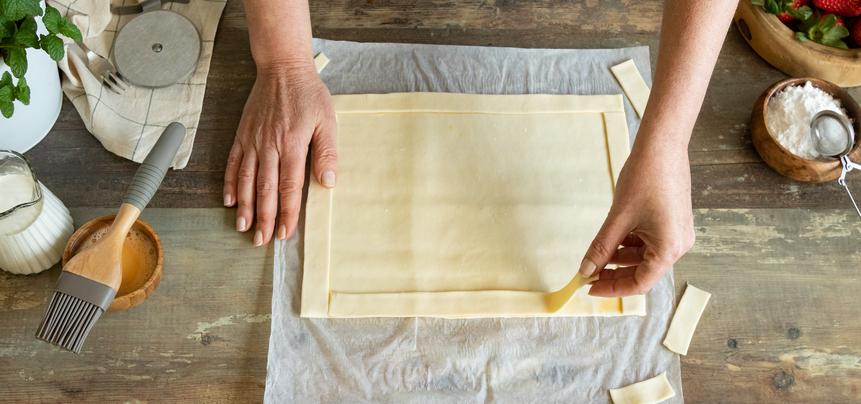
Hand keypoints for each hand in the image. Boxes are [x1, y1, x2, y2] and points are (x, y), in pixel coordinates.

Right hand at [223, 62, 336, 245]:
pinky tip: (230, 201)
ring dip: (245, 207)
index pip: (290, 187)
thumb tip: (328, 182)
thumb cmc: (309, 94)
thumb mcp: (327, 121)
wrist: (282, 68)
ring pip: (246, 180)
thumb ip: (326, 153)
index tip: (286, 233)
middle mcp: (269, 146)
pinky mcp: (242, 134)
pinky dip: (230, 184)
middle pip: (266, 189)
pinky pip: (233, 163)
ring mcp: (253, 141)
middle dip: (264, 218)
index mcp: (292, 144)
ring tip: (244, 228)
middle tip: (262, 240)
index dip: (287, 212)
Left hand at [579, 139, 694, 296]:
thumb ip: (602, 247)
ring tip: (597, 255)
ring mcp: (678, 233)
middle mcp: (679, 244)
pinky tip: (613, 239)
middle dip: (615, 274)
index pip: (640, 283)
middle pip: (644, 271)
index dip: (613, 288)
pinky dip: (630, 244)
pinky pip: (650, 241)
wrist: (662, 145)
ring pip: (645, 256)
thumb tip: (586, 269)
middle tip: (589, 273)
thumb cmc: (645, 178)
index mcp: (669, 248)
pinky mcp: (673, 222)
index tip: (589, 287)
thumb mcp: (618, 217)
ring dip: (621, 258)